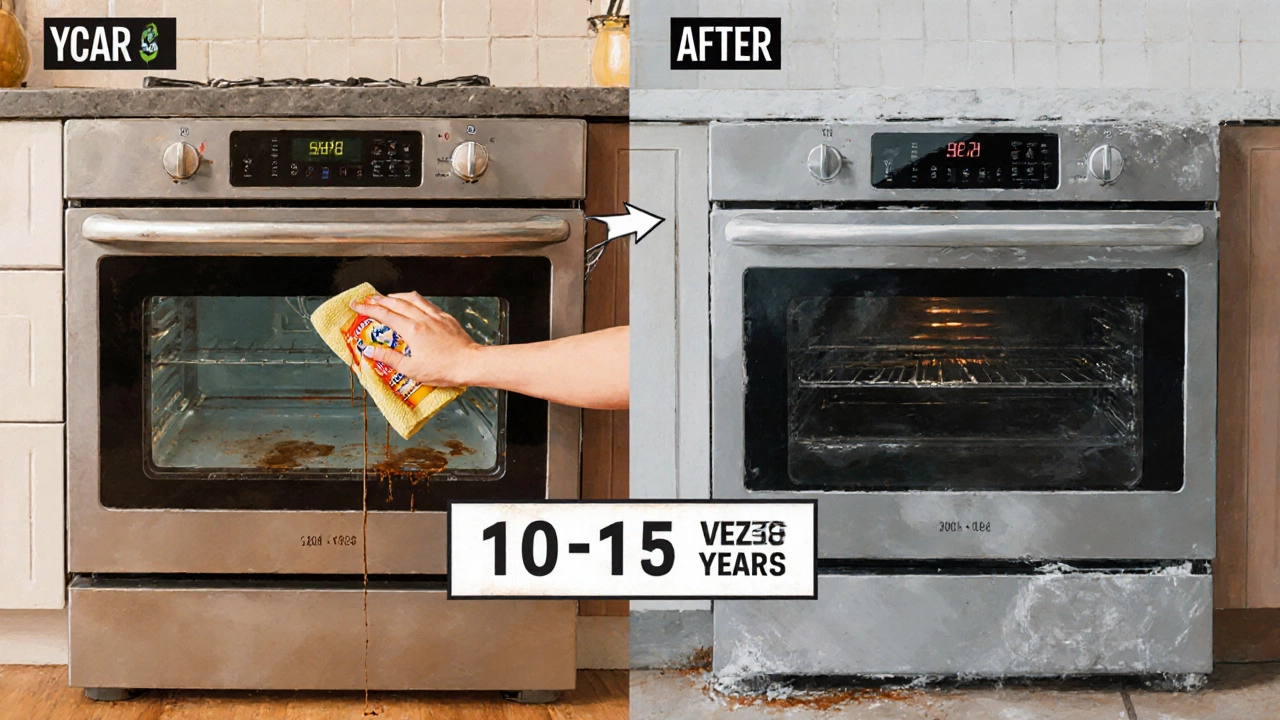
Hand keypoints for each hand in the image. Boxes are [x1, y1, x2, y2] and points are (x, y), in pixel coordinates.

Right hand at [348, 292, 481, 387]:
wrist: (471, 364)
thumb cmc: (444, 369)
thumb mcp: (411, 369)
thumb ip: (389, 358)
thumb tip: (370, 350)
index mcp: (412, 330)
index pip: (384, 315)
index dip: (367, 309)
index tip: (356, 305)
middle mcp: (423, 319)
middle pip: (397, 303)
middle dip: (380, 300)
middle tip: (368, 299)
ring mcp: (436, 317)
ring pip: (413, 299)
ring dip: (398, 296)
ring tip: (389, 297)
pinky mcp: (447, 318)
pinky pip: (427, 304)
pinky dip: (416, 300)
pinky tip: (414, 304)